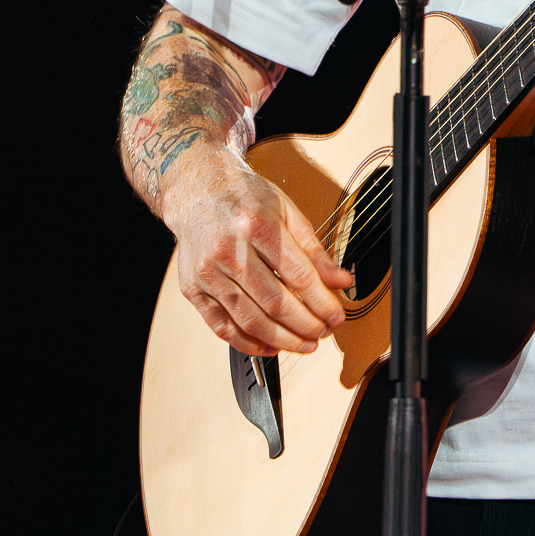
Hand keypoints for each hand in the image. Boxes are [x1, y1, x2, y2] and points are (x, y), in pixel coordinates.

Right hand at [159, 143, 353, 356]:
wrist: (198, 189)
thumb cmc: (245, 198)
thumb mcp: (287, 211)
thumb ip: (314, 249)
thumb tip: (341, 281)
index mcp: (257, 225)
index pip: (298, 276)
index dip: (322, 302)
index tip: (337, 316)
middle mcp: (229, 250)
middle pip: (275, 303)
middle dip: (306, 325)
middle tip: (323, 333)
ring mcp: (208, 272)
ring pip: (250, 320)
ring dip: (282, 340)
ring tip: (304, 344)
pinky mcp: (193, 288)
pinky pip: (222, 326)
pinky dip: (248, 343)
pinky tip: (270, 346)